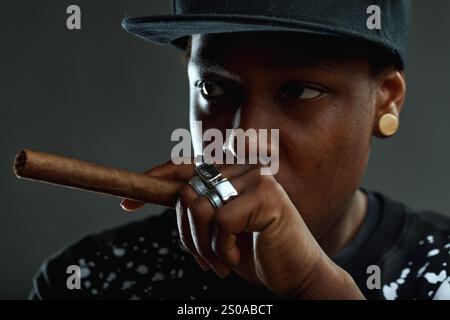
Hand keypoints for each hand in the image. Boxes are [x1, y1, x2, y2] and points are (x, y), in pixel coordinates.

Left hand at [121, 161, 363, 298]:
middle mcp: (244, 168)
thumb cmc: (255, 252)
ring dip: (203, 245)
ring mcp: (257, 178)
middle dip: (187, 234)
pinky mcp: (266, 196)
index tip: (127, 202)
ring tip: (220, 262)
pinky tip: (237, 257)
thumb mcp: (217, 228)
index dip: (155, 180)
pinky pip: (220, 222)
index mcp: (232, 173)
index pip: (185, 168)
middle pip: (186, 193)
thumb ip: (196, 207)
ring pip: (199, 207)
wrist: (295, 274)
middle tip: (205, 259)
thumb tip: (152, 195)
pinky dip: (222, 248)